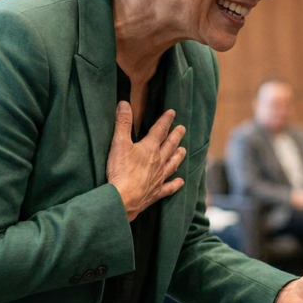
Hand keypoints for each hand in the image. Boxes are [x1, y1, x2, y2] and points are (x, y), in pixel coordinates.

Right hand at [107, 103, 185, 220]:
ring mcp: (158, 178)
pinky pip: (168, 187)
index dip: (165, 120)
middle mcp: (158, 162)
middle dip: (176, 136)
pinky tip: (181, 182)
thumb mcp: (119, 143)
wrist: (123, 199)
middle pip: (169, 146)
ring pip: (172, 164)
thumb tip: (124, 104)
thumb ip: (122, 123)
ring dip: (178, 156)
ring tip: (183, 150)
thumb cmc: (121, 171)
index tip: (172, 113)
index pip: (160, 130)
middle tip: (182, 128)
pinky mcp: (156, 192)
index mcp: (149, 148)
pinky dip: (175, 184)